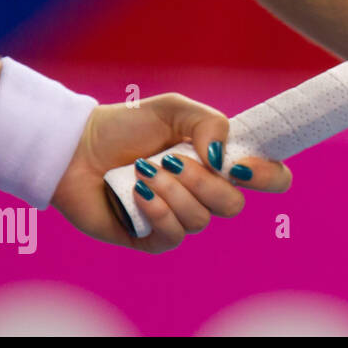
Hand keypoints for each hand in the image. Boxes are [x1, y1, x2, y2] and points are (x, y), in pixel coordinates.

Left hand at [50, 93, 291, 251]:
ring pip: (201, 220)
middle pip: (234, 205)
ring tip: (143, 172)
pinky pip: (173, 237)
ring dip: (172, 193)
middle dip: (204, 183)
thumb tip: (225, 159)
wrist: (75, 148)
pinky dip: (157, 212)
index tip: (241, 165)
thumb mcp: (173, 109)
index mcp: (221, 163)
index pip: (271, 178)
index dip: (269, 176)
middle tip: (172, 161)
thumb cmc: (126, 126)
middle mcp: (206, 193)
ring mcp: (181, 217)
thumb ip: (210, 123)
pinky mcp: (152, 238)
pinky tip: (138, 195)